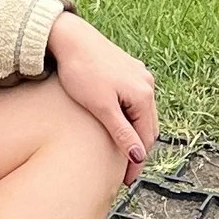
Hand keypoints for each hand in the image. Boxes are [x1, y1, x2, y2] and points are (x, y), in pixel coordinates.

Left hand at [46, 10, 158, 183]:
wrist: (70, 37)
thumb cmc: (82, 72)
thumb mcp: (101, 107)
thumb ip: (121, 132)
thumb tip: (138, 156)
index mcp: (144, 95)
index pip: (145, 137)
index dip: (136, 161)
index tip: (126, 180)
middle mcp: (147, 84)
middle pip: (148, 126)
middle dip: (138, 150)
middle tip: (124, 173)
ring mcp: (139, 75)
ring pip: (142, 113)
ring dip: (135, 133)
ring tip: (122, 153)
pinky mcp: (128, 70)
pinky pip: (135, 100)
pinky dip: (130, 117)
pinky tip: (119, 124)